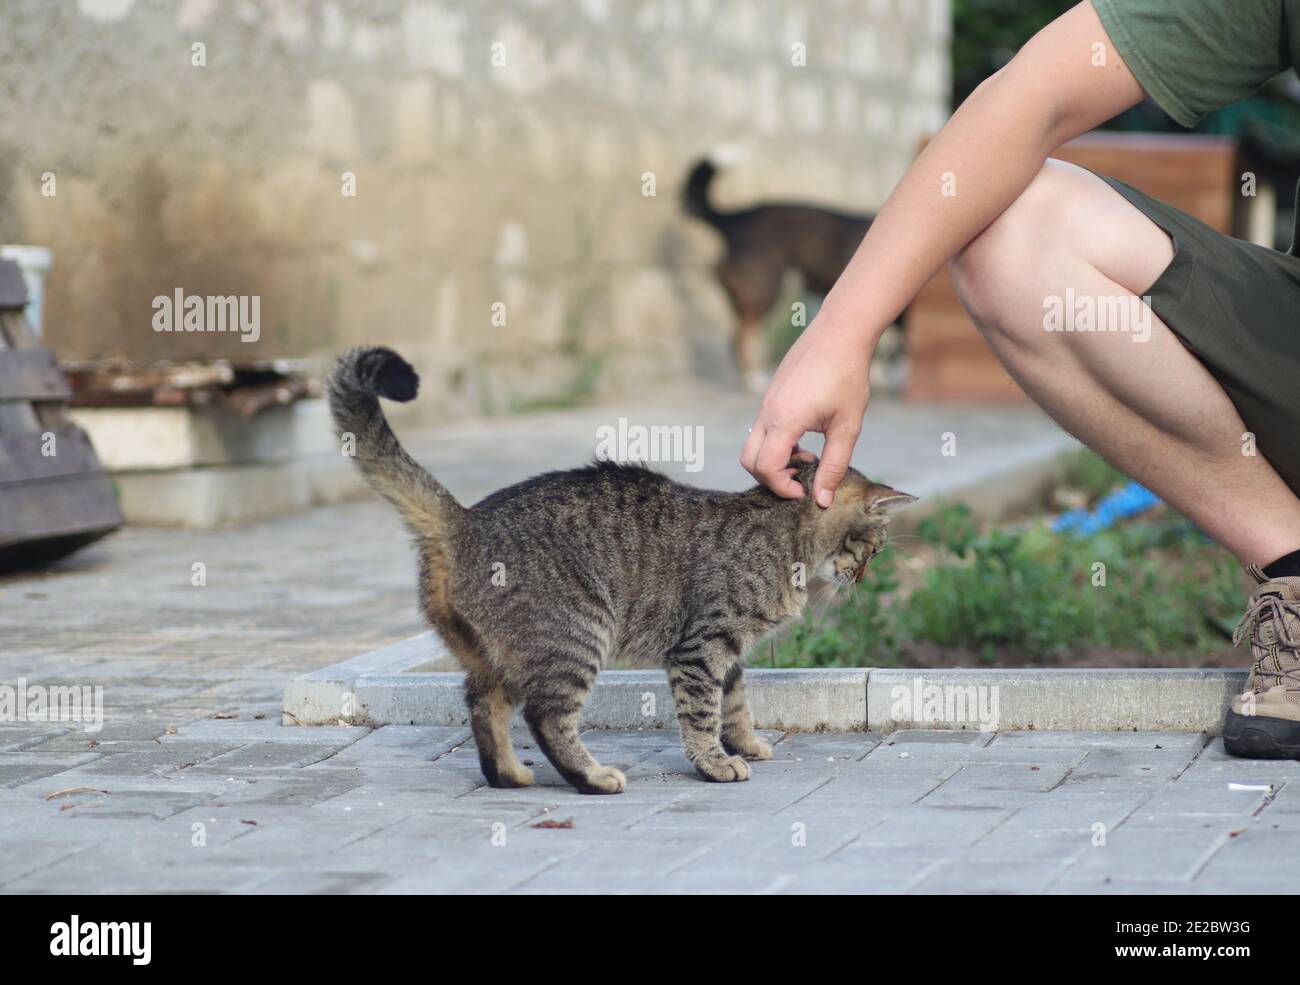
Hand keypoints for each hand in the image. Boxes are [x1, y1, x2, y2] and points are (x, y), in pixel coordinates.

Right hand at [740, 317, 871, 504]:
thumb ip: (834, 465)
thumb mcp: (847, 425)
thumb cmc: (848, 375)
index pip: (766, 467)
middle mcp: (768, 412)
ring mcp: (766, 402)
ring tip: (806, 456)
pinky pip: (761, 429)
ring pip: (753, 444)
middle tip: (801, 478)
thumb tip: (821, 500)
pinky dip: (776, 444)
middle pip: (749, 460)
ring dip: (774, 460)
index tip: (805, 490)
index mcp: (785, 420)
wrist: (840, 332)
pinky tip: (804, 438)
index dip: (782, 487)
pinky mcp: (771, 396)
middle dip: (771, 478)